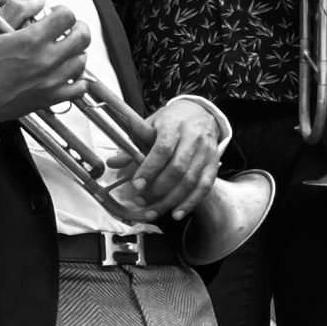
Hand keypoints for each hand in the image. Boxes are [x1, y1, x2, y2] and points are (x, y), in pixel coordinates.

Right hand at [0, 9, 90, 134]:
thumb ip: (15, 9)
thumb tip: (36, 2)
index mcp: (31, 41)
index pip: (66, 17)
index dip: (62, 10)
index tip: (54, 14)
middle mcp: (46, 60)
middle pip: (82, 37)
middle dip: (77, 27)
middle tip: (67, 28)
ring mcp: (52, 81)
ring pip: (83, 60)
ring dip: (77, 51)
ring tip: (64, 49)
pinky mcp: (52, 98)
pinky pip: (80, 88)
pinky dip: (79, 79)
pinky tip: (68, 72)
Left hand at [116, 96, 221, 220]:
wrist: (200, 112)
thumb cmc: (172, 121)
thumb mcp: (150, 125)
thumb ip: (133, 145)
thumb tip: (113, 163)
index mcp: (174, 124)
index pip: (163, 149)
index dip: (149, 169)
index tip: (136, 185)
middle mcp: (193, 137)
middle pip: (177, 169)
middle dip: (157, 189)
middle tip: (141, 201)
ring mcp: (206, 152)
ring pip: (190, 181)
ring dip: (170, 200)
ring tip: (153, 211)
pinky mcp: (213, 164)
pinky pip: (204, 187)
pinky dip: (190, 202)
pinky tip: (176, 213)